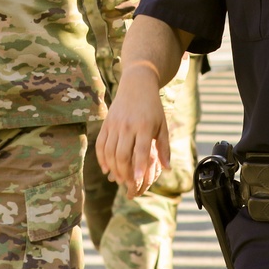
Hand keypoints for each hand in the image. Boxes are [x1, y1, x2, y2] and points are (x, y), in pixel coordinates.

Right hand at [96, 66, 169, 197]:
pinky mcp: (106, 123)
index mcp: (145, 126)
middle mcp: (128, 125)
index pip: (140, 150)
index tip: (137, 180)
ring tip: (118, 179)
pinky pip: (100, 144)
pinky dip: (101, 158)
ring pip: (109, 152)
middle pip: (122, 154)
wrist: (137, 84)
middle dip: (124, 173)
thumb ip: (164, 147)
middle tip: (128, 184)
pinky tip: (106, 168)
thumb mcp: (162, 125)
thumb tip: (167, 169)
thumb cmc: (152, 107)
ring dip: (113, 168)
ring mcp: (115, 124)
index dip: (138, 167)